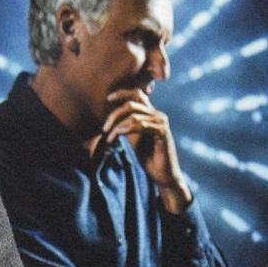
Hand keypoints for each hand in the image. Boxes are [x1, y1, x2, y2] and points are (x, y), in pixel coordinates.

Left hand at [102, 89, 190, 212]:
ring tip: (109, 139)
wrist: (161, 173)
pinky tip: (117, 136)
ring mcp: (161, 122)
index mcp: (150, 114)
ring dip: (117, 127)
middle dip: (114, 115)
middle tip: (104, 129)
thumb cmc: (147, 156)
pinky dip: (126, 130)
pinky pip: (141, 125)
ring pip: (134, 116)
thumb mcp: (132, 137)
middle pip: (131, 104)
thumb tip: (110, 120)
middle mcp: (157, 115)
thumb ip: (125, 126)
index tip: (108, 98)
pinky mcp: (162, 132)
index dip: (122, 93)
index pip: (137, 95)